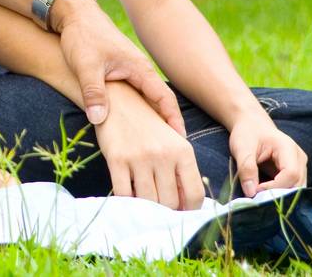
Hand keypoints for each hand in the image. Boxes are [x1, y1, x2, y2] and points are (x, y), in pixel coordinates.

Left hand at [53, 0, 183, 133]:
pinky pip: (135, 96)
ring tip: (155, 145)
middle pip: (159, 103)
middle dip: (166, 125)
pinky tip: (132, 128)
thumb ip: (93, 91)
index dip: (173, 120)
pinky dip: (138, 111)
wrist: (74, 15)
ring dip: (152, 119)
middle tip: (171, 151)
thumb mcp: (86, 65)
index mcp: (140, 69)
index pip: (165, 99)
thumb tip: (98, 120)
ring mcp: (130, 72)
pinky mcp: (119, 73)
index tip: (180, 141)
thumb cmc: (82, 36)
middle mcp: (140, 71)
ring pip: (146, 101)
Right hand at [95, 82, 202, 209]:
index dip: (188, 210)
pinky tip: (128, 197)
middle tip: (159, 210)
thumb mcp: (172, 142)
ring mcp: (139, 157)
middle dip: (165, 212)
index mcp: (183, 151)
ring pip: (148, 202)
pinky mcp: (116, 158)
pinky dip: (127, 202)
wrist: (118, 100)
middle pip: (171, 203)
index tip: (179, 213)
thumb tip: (187, 205)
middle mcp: (163, 154)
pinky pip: (124, 194)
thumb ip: (182, 171)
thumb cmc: (148, 126)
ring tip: (144, 206)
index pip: (195, 195)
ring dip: (146, 209)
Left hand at [226, 113, 305, 196]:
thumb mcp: (241, 148)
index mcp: (288, 148)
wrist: (252, 125)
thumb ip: (246, 168)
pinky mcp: (296, 173)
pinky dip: (281, 194)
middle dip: (279, 195)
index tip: (256, 191)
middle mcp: (299, 158)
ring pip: (297, 189)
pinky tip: (267, 196)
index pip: (291, 173)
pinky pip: (292, 188)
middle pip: (297, 184)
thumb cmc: (247, 133)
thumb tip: (251, 193)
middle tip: (258, 199)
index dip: (275, 186)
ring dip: (280, 197)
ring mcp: (300, 166)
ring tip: (261, 198)